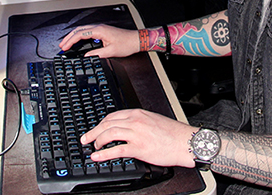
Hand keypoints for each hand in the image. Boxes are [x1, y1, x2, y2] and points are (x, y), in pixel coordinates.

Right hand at [59, 24, 139, 58]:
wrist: (136, 40)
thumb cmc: (126, 44)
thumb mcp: (110, 52)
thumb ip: (96, 54)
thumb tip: (86, 56)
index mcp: (99, 31)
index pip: (80, 34)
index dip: (70, 41)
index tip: (65, 47)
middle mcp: (99, 28)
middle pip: (79, 30)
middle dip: (69, 37)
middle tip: (62, 46)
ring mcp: (101, 29)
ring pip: (83, 30)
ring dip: (74, 36)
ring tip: (67, 44)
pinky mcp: (103, 31)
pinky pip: (88, 32)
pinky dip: (80, 36)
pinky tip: (78, 42)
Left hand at [81, 109, 196, 167]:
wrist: (185, 141)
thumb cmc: (172, 133)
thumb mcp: (153, 121)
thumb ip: (139, 123)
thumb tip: (127, 129)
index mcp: (138, 113)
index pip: (113, 116)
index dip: (101, 123)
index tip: (95, 129)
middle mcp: (136, 121)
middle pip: (107, 123)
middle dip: (94, 131)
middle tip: (86, 139)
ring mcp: (137, 134)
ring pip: (109, 133)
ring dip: (97, 141)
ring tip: (92, 147)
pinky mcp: (139, 148)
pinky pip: (117, 150)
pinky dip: (104, 153)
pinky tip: (98, 157)